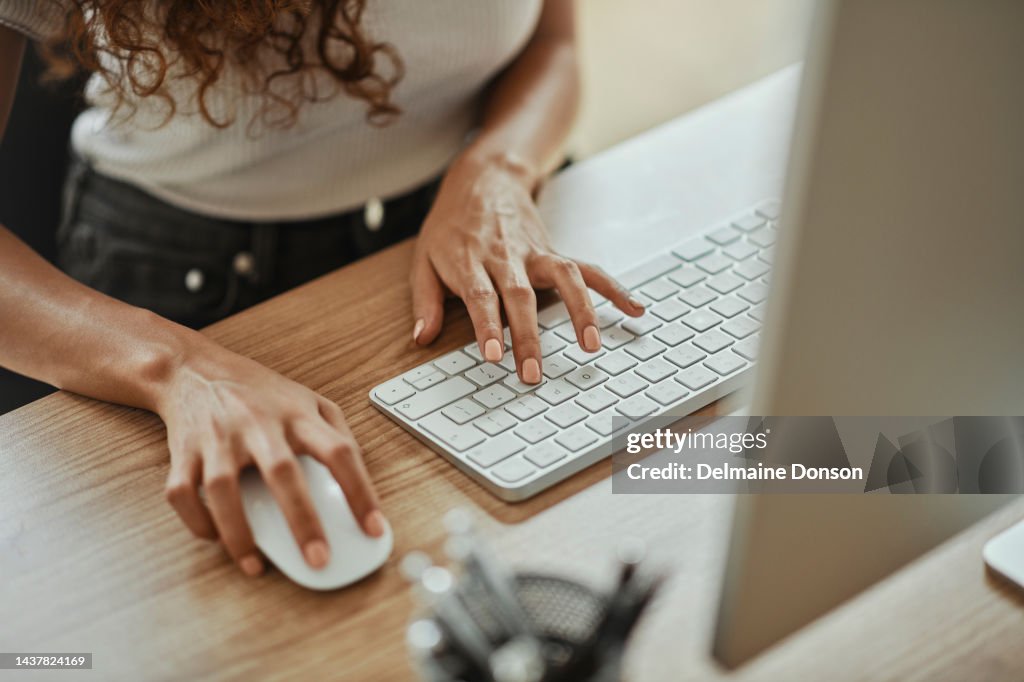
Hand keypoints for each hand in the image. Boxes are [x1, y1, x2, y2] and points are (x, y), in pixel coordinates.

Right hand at [156, 339, 383, 576]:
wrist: (194, 368)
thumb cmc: (259, 392)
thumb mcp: (308, 399)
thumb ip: (337, 432)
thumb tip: (359, 479)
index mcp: (297, 414)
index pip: (338, 452)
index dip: (360, 491)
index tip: (373, 529)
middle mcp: (258, 424)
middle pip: (283, 472)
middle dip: (302, 521)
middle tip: (318, 559)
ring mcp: (218, 438)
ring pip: (223, 488)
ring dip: (239, 533)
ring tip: (255, 566)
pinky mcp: (184, 452)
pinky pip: (183, 493)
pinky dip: (197, 521)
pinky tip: (216, 538)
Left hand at [410, 152, 643, 382]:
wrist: (483, 180)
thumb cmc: (451, 226)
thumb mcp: (424, 259)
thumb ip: (425, 301)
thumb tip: (422, 338)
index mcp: (470, 260)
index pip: (482, 296)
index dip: (488, 326)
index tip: (495, 356)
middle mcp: (507, 256)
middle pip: (521, 296)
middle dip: (528, 336)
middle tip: (533, 373)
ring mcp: (535, 253)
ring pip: (563, 278)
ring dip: (580, 311)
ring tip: (592, 345)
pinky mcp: (554, 252)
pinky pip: (587, 269)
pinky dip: (613, 288)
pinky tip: (634, 309)